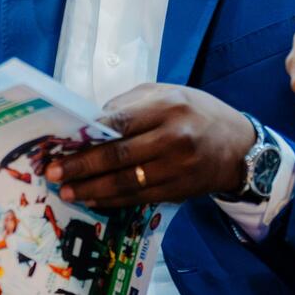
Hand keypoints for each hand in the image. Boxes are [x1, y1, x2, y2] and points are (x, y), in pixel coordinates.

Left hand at [43, 84, 258, 207]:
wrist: (240, 146)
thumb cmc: (196, 112)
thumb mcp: (167, 93)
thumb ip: (128, 104)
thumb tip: (88, 122)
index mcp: (167, 107)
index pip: (119, 122)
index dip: (87, 137)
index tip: (60, 145)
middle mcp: (173, 138)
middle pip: (118, 156)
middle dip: (81, 167)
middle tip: (54, 174)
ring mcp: (177, 167)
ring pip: (126, 182)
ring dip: (92, 189)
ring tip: (67, 192)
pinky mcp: (178, 190)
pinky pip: (139, 197)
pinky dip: (112, 200)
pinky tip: (93, 199)